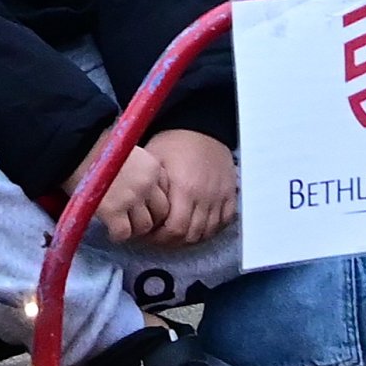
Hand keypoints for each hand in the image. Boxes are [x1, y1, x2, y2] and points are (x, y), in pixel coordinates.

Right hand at [65, 130, 168, 242]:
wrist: (72, 146)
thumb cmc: (96, 148)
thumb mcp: (128, 153)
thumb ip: (141, 172)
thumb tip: (144, 196)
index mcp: (153, 167)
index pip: (166, 195)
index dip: (153, 203)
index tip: (142, 206)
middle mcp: (147, 183)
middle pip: (161, 214)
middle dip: (148, 219)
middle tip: (133, 219)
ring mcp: (131, 198)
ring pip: (144, 226)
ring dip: (133, 229)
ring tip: (120, 225)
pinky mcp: (113, 211)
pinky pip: (123, 233)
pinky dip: (117, 235)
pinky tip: (109, 229)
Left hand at [141, 129, 237, 246]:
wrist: (202, 125)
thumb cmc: (174, 141)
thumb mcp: (154, 159)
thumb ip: (149, 186)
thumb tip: (135, 208)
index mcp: (184, 189)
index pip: (175, 230)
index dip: (159, 238)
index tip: (148, 234)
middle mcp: (205, 197)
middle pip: (191, 235)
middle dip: (172, 241)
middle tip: (159, 236)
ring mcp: (220, 197)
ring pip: (207, 232)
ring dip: (190, 237)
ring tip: (175, 232)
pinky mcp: (230, 194)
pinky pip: (224, 222)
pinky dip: (211, 228)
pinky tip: (197, 225)